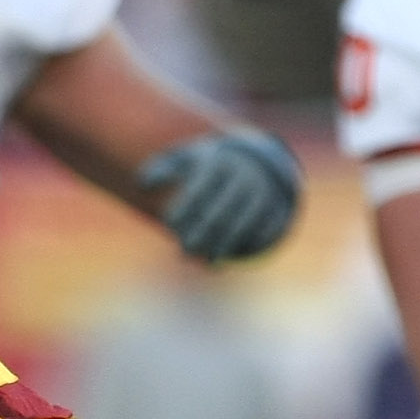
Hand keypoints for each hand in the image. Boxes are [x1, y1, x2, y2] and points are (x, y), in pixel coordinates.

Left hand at [136, 130, 299, 261]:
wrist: (261, 155)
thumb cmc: (213, 163)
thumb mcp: (189, 157)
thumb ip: (162, 167)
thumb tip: (140, 185)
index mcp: (220, 163)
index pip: (197, 194)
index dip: (181, 213)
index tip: (170, 225)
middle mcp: (244, 177)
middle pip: (218, 216)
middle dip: (199, 238)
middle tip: (184, 253)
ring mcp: (264, 193)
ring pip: (241, 227)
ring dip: (223, 248)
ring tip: (208, 263)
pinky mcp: (279, 206)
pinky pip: (267, 231)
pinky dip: (251, 245)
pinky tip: (234, 255)